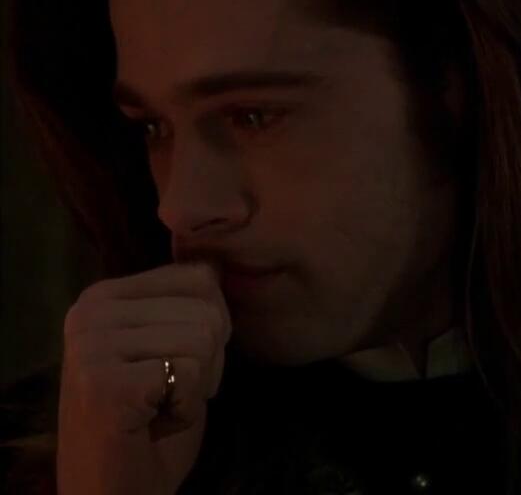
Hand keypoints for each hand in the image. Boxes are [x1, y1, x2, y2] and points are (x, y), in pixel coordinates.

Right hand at [57, 262, 230, 494]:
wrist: (117, 489)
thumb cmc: (152, 418)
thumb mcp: (167, 344)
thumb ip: (184, 303)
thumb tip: (218, 261)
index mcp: (103, 295)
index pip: (201, 276)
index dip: (213, 327)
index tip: (177, 362)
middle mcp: (89, 313)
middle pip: (208, 308)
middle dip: (209, 360)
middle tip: (168, 392)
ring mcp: (91, 347)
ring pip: (204, 338)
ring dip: (198, 385)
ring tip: (159, 405)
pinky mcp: (103, 383)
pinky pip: (191, 372)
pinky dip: (186, 407)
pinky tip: (152, 421)